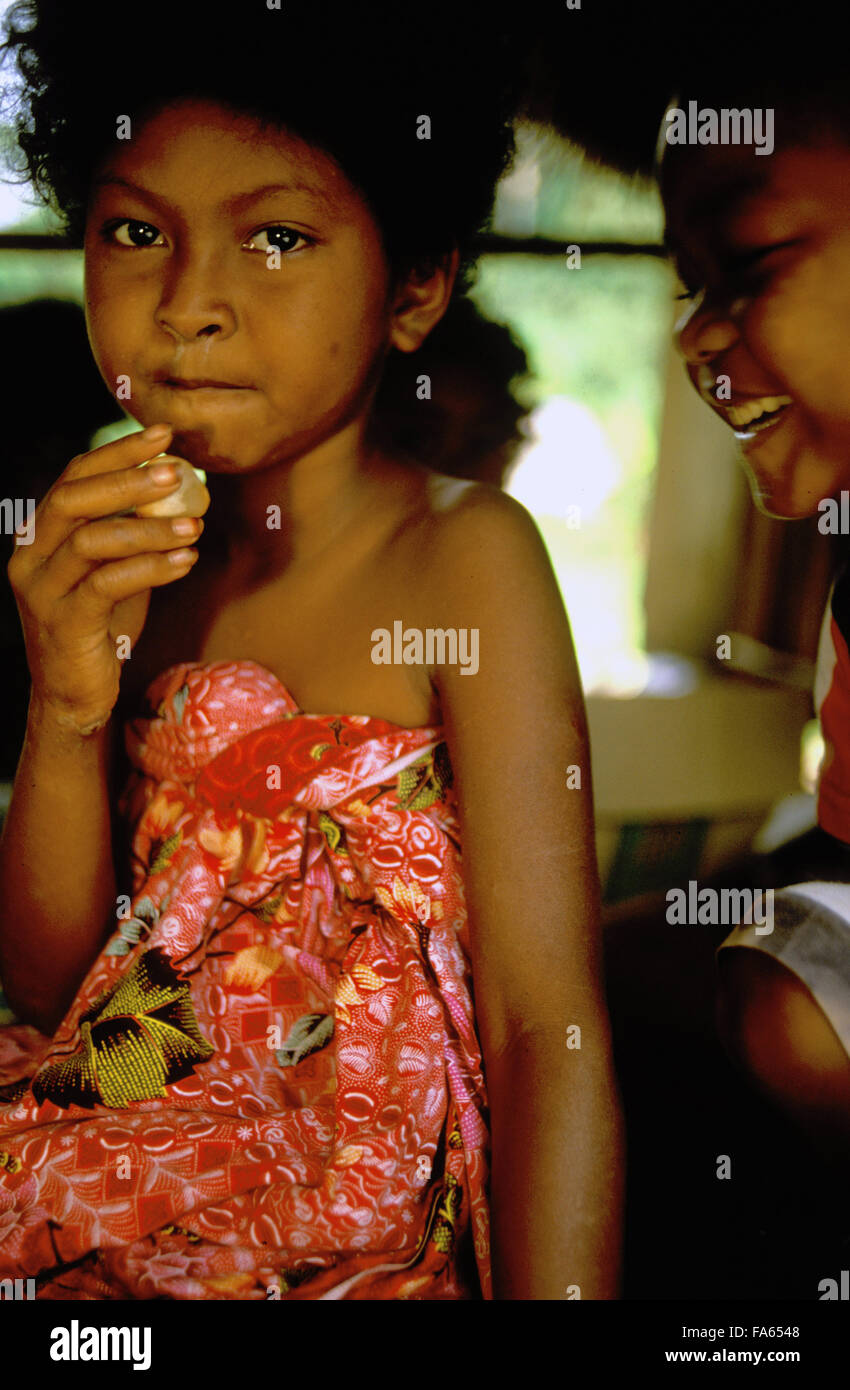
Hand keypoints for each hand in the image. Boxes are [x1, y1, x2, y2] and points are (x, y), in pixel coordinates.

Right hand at [7, 424, 202, 734]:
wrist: (75, 697)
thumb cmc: (100, 630)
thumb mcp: (115, 571)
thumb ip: (133, 534)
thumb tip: (182, 489)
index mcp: (40, 536)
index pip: (74, 477)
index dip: (117, 452)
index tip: (163, 435)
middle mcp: (31, 557)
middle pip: (75, 499)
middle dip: (128, 479)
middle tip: (177, 472)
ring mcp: (42, 592)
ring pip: (93, 541)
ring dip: (150, 529)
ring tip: (195, 526)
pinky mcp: (64, 624)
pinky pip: (108, 585)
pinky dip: (151, 568)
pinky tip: (186, 560)